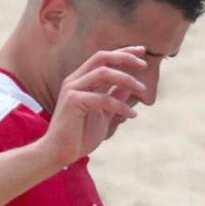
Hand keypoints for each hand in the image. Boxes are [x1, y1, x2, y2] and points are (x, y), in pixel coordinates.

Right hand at [42, 47, 153, 167]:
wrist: (59, 153)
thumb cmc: (80, 136)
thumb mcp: (104, 115)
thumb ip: (114, 99)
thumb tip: (130, 88)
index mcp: (81, 80)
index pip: (103, 58)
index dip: (123, 52)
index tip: (142, 51)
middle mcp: (75, 80)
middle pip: (102, 57)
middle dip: (125, 58)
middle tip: (144, 66)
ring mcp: (72, 89)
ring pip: (103, 73)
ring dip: (127, 80)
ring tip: (143, 91)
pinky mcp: (72, 102)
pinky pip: (102, 98)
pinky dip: (120, 105)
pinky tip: (132, 115)